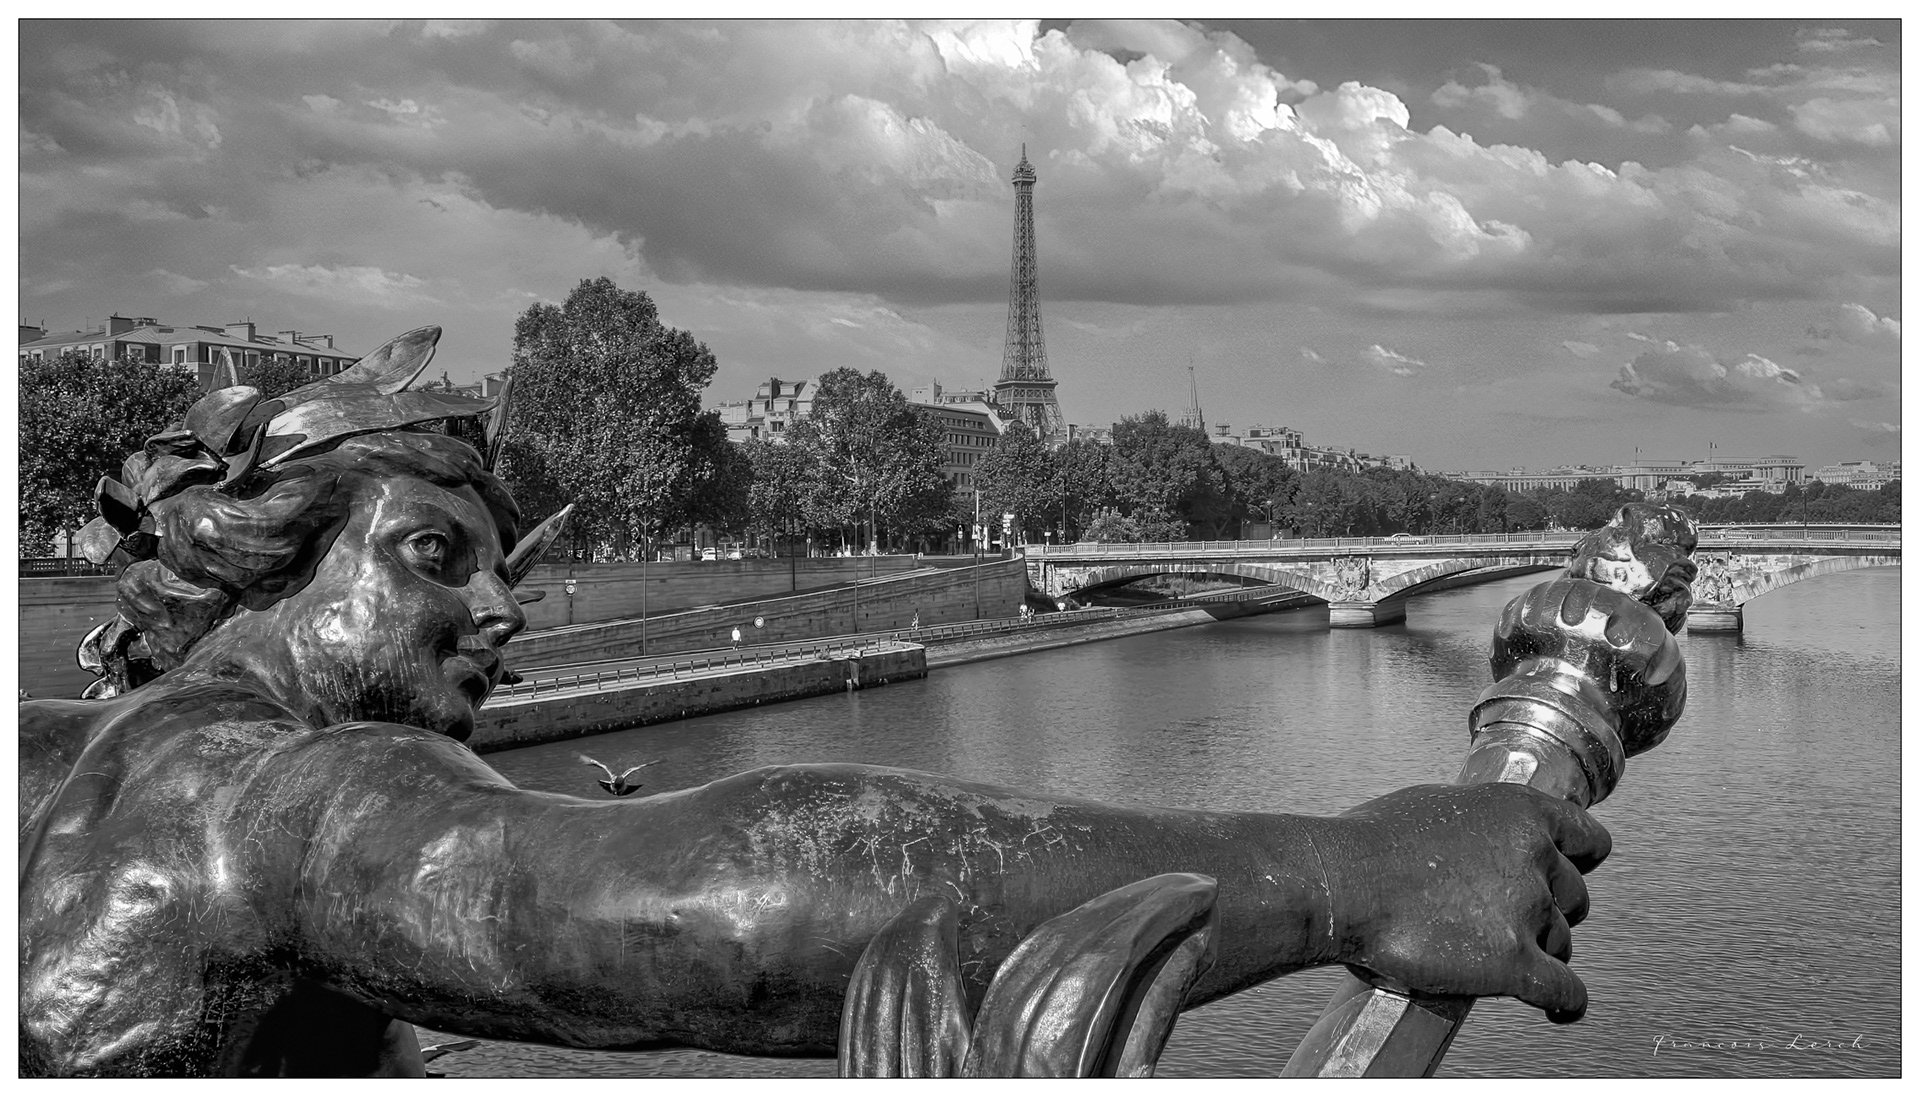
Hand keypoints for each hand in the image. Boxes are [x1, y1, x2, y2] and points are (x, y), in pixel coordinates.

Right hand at [1317, 783, 1610, 1022]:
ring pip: (1563, 942)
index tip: (1573, 871)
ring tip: (1508, 958)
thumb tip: (1476, 841)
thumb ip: (1475, 824)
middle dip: (1551, 908)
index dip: (1580, 860)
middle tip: (1517, 918)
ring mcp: (1526, 910)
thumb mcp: (1434, 806)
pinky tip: (1558, 1008)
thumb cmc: (1369, 844)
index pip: (1585, 838)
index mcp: (1517, 812)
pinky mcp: (1514, 963)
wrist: (1342, 884)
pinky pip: (1564, 990)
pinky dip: (1565, 1002)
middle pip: (1574, 895)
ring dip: (1542, 951)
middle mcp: (1533, 856)